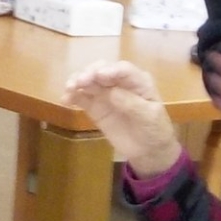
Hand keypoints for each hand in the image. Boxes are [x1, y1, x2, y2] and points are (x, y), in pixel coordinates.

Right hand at [64, 61, 179, 174]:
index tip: (99, 75)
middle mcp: (119, 82)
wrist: (148, 151)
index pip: (123, 70)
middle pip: (102, 70)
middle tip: (80, 81)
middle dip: (90, 72)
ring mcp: (105, 94)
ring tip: (69, 88)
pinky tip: (65, 99)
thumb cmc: (155, 130)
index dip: (110, 70)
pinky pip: (81, 97)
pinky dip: (72, 96)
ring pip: (89, 81)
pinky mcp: (95, 107)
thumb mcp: (150, 117)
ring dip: (77, 81)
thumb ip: (132, 104)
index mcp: (138, 81)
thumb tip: (112, 92)